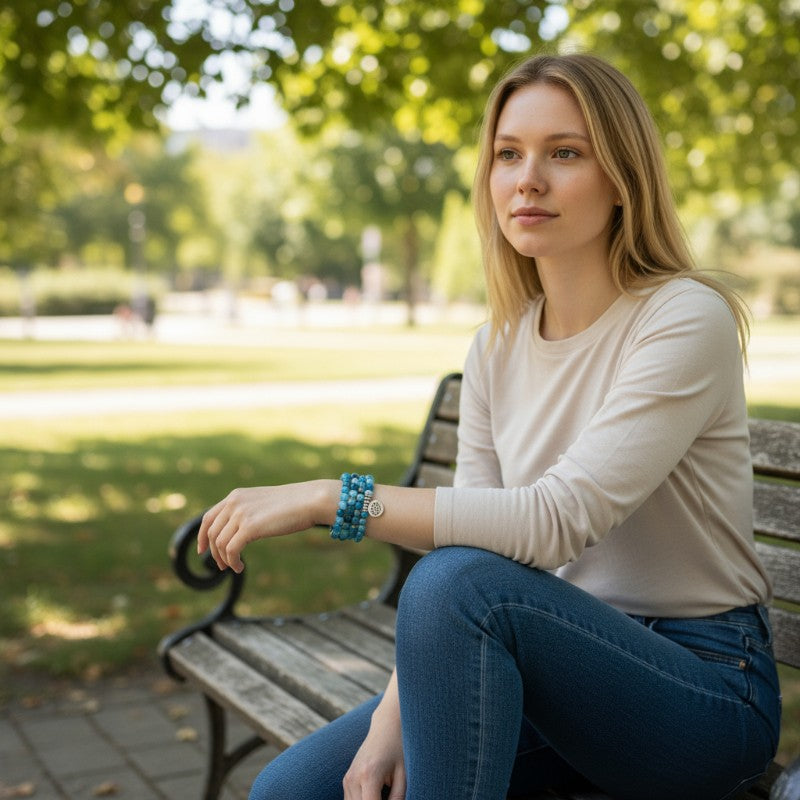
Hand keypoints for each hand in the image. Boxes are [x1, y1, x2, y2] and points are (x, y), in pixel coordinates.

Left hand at [197, 480, 334, 572]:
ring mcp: (241, 514)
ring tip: (234, 567)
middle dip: (213, 552)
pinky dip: (232, 562)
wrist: (309, 500)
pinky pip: (231, 550)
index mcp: (236, 495)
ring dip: (224, 559)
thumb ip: (249, 511)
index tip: (202, 550)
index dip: (202, 535)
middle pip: (211, 532)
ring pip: (219, 543)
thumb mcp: (264, 503)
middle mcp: (234, 502)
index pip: (209, 517)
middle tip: (221, 566)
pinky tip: (240, 567)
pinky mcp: (249, 527)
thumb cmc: (293, 504)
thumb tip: (241, 529)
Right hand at [343, 697, 405, 799]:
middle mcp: (353, 778)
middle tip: (390, 795)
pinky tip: (378, 794)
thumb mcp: (404, 774)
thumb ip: (397, 798)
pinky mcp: (346, 779)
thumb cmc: (399, 748)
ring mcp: (347, 779)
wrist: (387, 726)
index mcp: (369, 775)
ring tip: (385, 793)